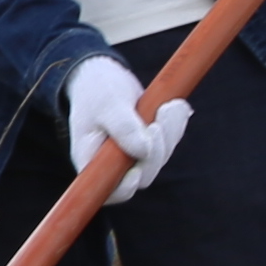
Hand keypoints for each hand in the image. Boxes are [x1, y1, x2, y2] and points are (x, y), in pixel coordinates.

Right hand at [61, 53, 193, 197]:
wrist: (101, 75)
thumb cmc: (97, 90)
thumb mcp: (107, 104)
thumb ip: (123, 127)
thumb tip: (144, 151)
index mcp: (91, 160)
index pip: (107, 190)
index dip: (125, 188)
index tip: (137, 170)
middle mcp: (111, 165)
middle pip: (142, 175)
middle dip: (157, 149)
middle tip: (161, 117)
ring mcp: (130, 157)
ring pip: (159, 159)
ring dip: (170, 133)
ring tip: (171, 105)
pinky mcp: (147, 145)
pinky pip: (167, 144)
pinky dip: (174, 126)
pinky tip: (175, 105)